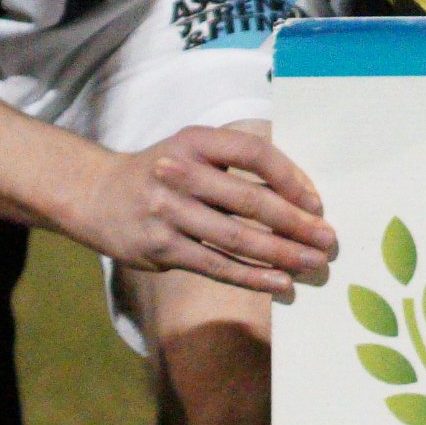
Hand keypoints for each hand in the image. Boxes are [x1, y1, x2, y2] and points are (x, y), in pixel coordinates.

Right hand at [67, 124, 334, 294]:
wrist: (97, 196)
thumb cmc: (164, 172)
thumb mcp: (195, 150)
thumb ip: (238, 165)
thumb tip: (302, 197)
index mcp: (196, 141)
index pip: (255, 154)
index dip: (291, 177)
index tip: (316, 202)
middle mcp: (178, 174)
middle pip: (250, 201)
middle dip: (295, 223)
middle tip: (328, 240)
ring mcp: (166, 213)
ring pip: (236, 238)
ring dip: (281, 254)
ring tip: (313, 264)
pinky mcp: (160, 249)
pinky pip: (216, 265)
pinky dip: (252, 276)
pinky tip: (280, 282)